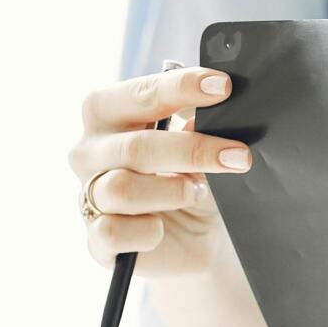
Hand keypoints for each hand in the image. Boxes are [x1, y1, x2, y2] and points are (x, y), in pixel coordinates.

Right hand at [67, 66, 249, 278]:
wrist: (201, 235)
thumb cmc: (194, 175)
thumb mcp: (203, 146)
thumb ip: (196, 128)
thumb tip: (199, 119)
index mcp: (109, 114)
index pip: (138, 94)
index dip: (179, 88)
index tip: (224, 87)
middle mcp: (90, 151)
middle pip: (135, 147)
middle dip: (192, 150)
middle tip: (238, 156)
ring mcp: (88, 195)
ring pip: (122, 189)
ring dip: (172, 191)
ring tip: (198, 192)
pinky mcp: (97, 239)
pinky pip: (114, 232)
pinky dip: (146, 231)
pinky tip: (162, 228)